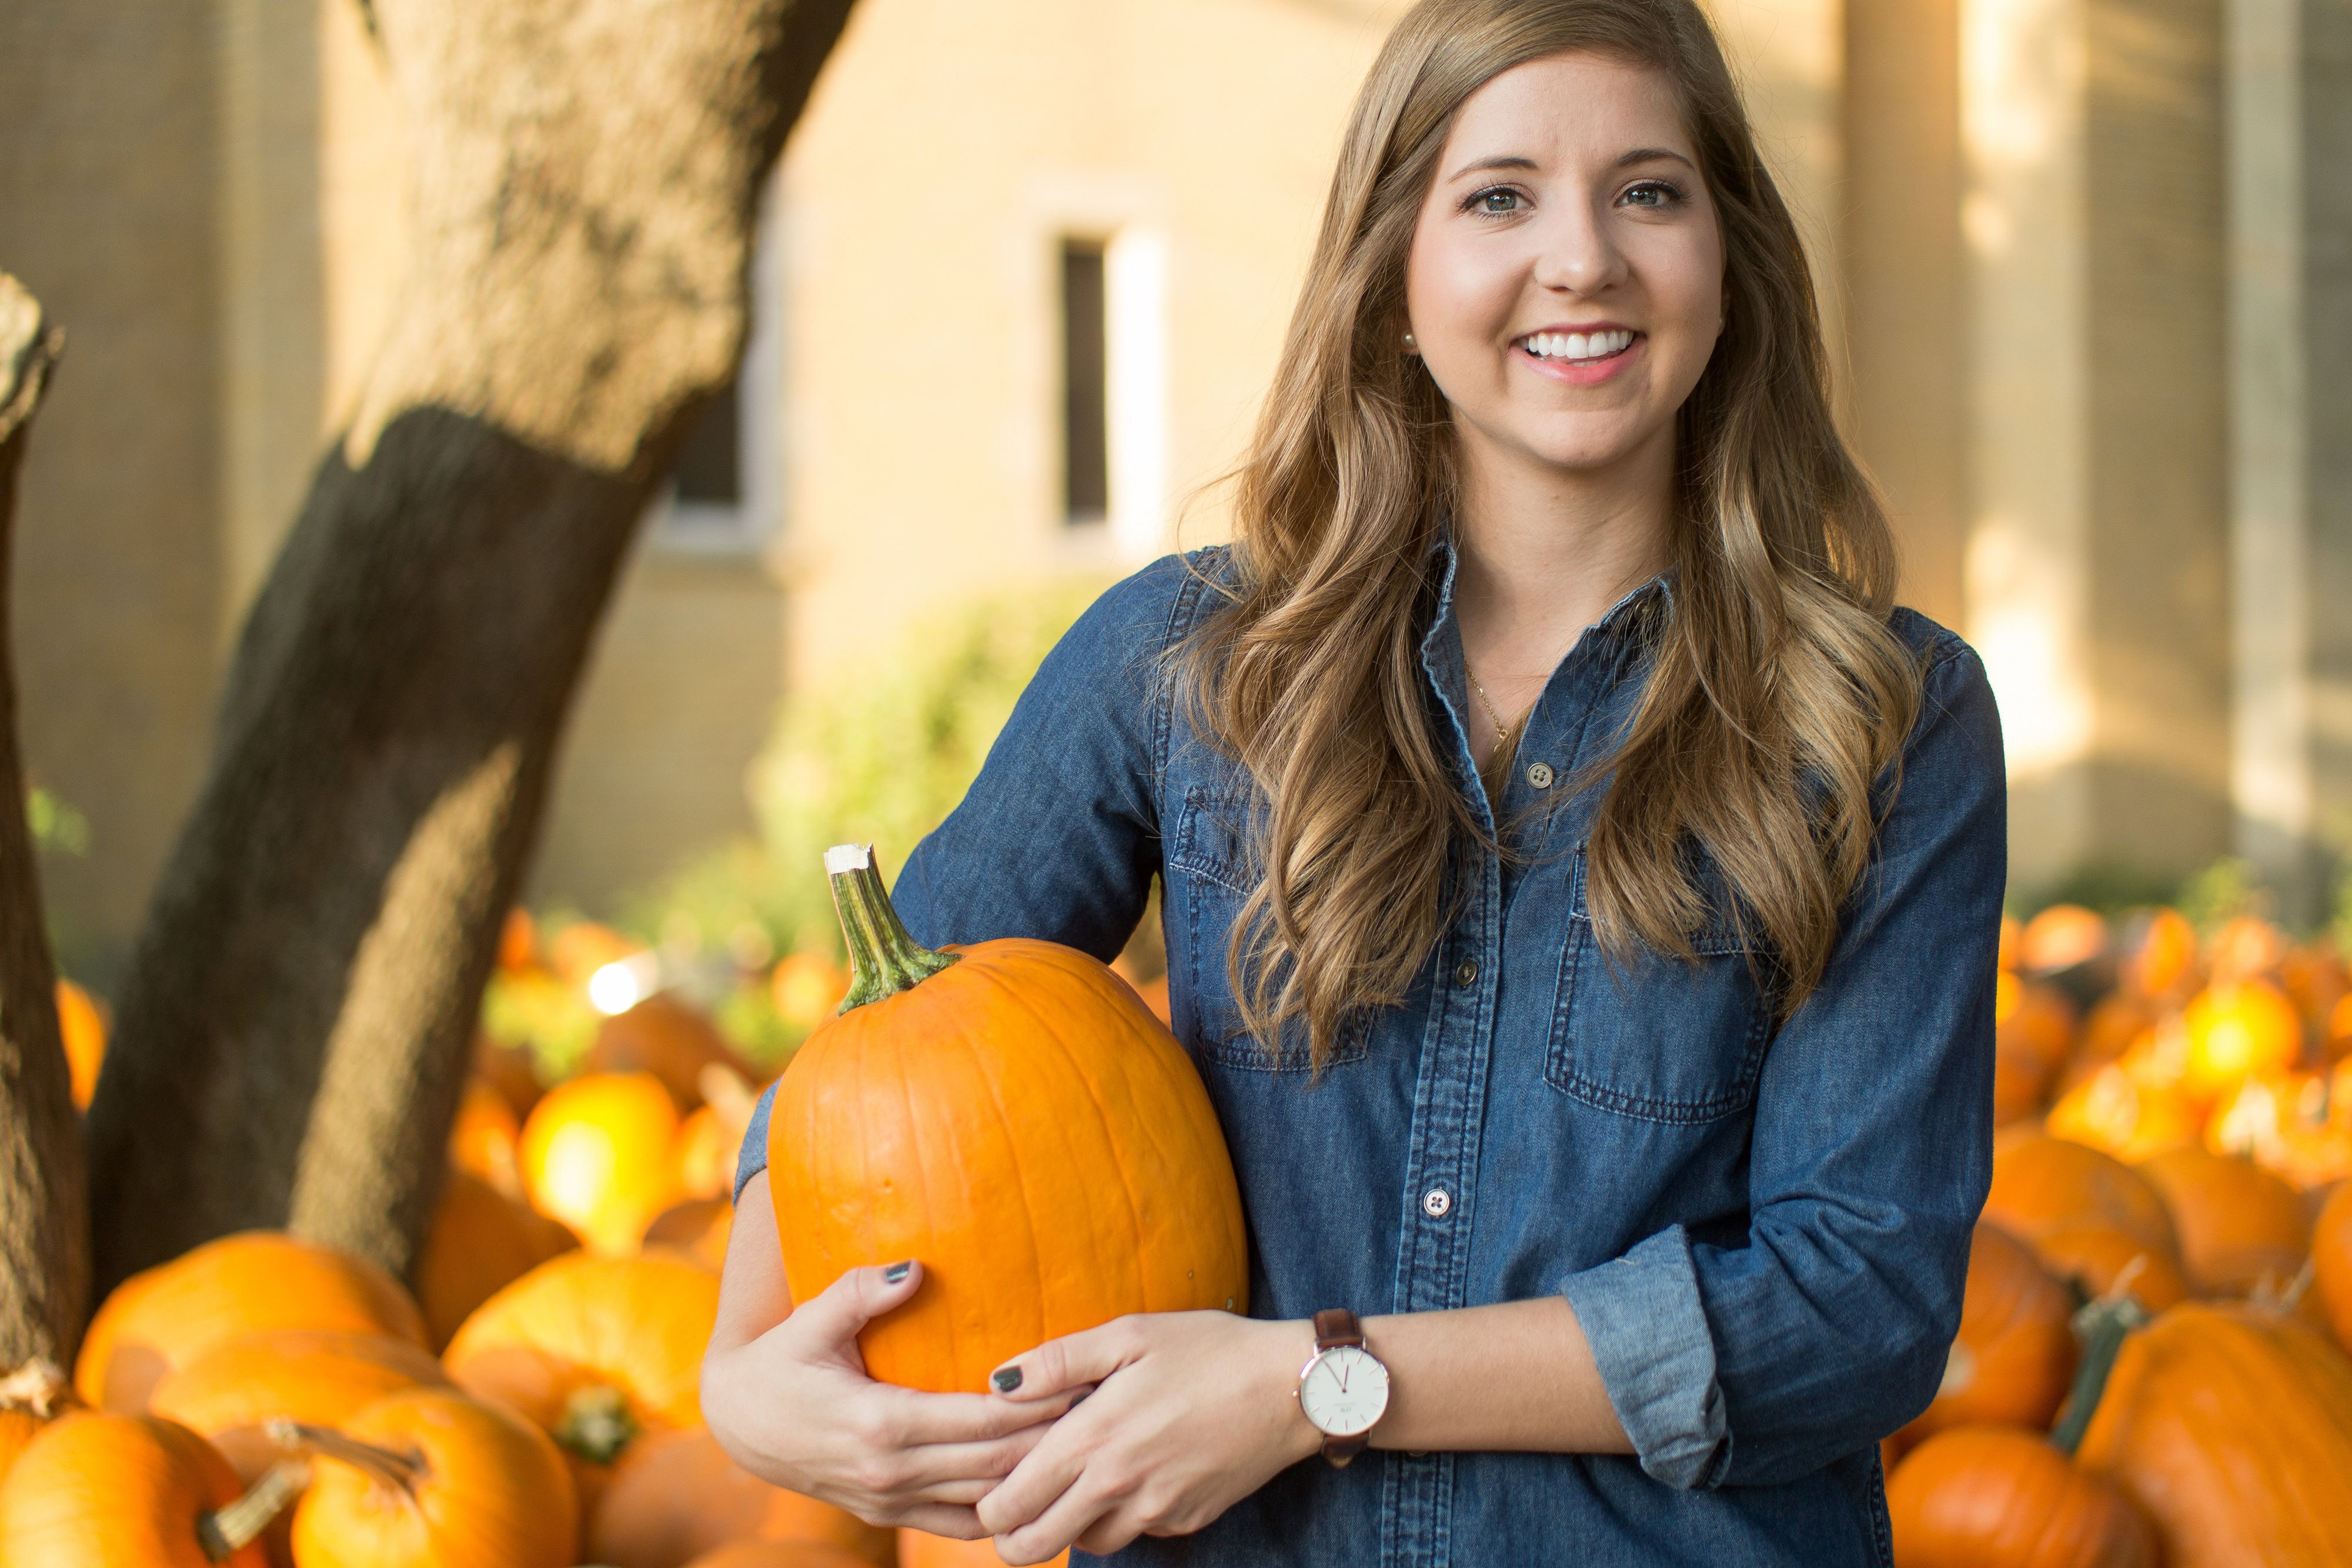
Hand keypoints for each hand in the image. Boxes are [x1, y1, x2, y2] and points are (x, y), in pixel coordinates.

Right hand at [702, 1177, 1077, 1538]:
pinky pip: (957, 1524)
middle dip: (1052, 1441)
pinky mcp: (888, 1514)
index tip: (1083, 1381)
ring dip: (1034, 1477)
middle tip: (1103, 1410)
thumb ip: (862, 1290)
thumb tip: (915, 1267)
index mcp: (882, 1423)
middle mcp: (892, 1472)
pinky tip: (1036, 1487)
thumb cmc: (781, 1360)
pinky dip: (1000, 1510)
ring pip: (984, 1500)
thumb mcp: (813, 1317)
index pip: (982, 1421)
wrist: (739, 1424)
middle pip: (995, 1465)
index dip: (1037, 1406)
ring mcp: (890, 1501)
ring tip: (1084, 1444)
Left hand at [974, 1311, 1322, 1563]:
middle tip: (1011, 1510)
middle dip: (1012, 1535)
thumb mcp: (1130, 1334)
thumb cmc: (1210, 1349)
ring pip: (1086, 1545)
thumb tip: (998, 1383)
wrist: (1293, 1388)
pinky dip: (1121, 1515)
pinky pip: (1136, 1532)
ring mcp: (1155, 1510)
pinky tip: (1132, 1474)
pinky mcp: (1186, 1520)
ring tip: (1073, 1484)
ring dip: (1068, 1525)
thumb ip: (1058, 1361)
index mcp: (1095, 1437)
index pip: (1011, 1504)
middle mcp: (1119, 1485)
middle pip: (1035, 1545)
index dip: (986, 1507)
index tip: (986, 1490)